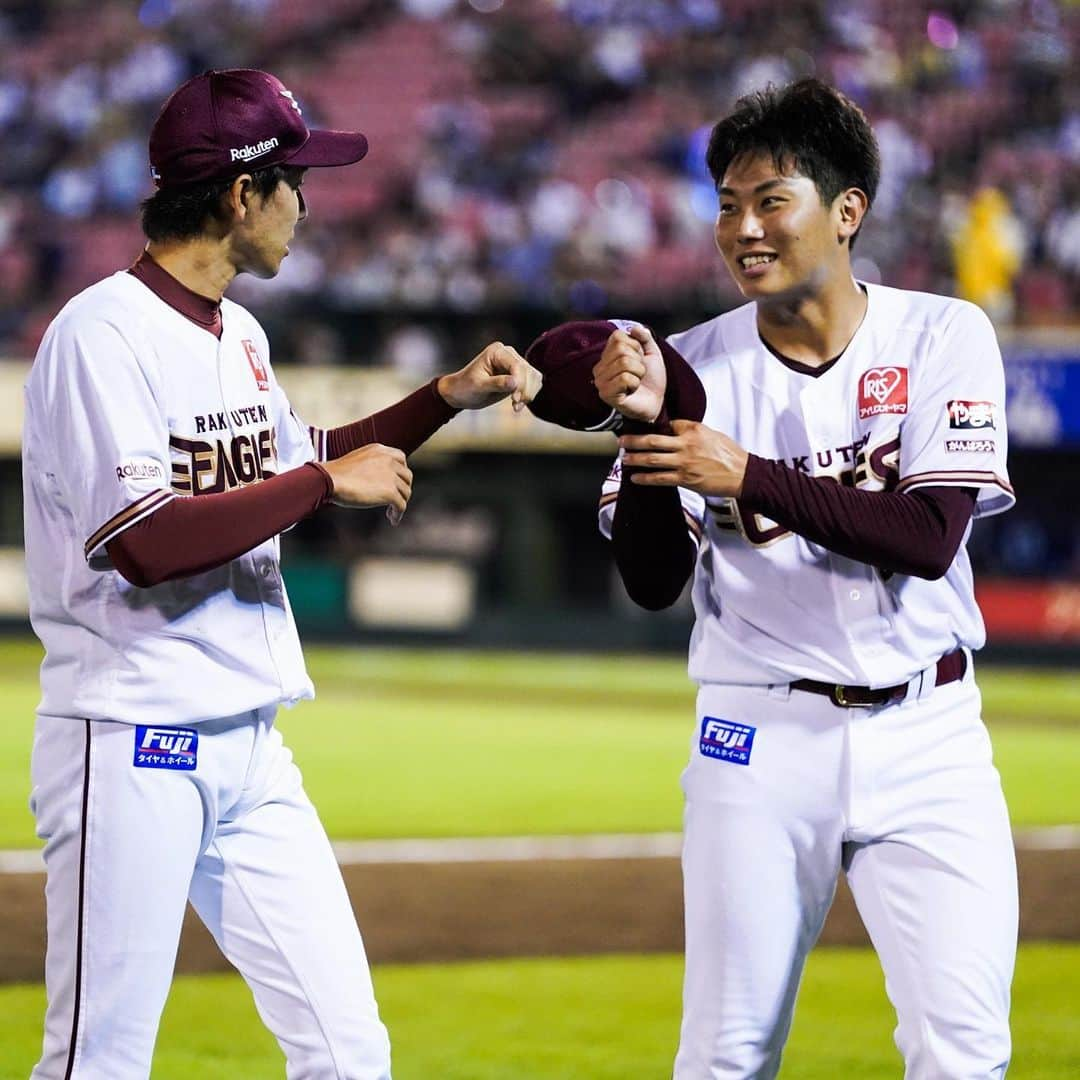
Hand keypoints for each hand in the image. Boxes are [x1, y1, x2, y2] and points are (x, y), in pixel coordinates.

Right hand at [320, 444, 412, 523]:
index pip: (401, 458)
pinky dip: (398, 514)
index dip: (401, 471)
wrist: (328, 480)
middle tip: (395, 498)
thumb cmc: (335, 474)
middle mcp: (388, 460)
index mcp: (380, 450)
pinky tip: (393, 520)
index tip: (396, 481)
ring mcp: (391, 476)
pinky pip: (401, 505)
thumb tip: (375, 479)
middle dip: (403, 488)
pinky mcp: (390, 492)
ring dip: (400, 502)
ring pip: (406, 492)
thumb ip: (370, 465)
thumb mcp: (356, 461)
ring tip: (392, 512)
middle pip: (407, 476)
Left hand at [437, 341, 542, 411]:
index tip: (514, 399)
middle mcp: (509, 355)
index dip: (519, 382)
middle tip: (516, 405)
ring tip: (517, 407)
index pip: (516, 365)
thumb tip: (515, 383)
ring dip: (529, 393)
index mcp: (497, 352)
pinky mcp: (518, 376)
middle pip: (528, 371)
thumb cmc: (465, 388)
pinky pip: (533, 383)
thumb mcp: (479, 386)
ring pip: (534, 377)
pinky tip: (518, 406)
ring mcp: (515, 364)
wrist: (460, 393)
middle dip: (525, 390)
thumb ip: (497, 383)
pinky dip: (530, 395)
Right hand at [592, 324, 665, 422]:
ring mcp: (601, 381)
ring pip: (624, 363)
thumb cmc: (651, 380)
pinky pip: (624, 379)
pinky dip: (635, 384)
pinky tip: (632, 390)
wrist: (656, 402)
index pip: (617, 336)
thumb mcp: (652, 353)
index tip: (638, 360)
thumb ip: (645, 338)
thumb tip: (634, 328)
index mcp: (607, 355)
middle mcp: (600, 367)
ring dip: (638, 373)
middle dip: (638, 361)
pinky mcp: (606, 394)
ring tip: (636, 382)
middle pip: (621, 350)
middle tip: (638, 373)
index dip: (635, 346)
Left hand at [619, 420, 748, 496]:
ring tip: (623, 458)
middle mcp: (686, 444)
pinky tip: (635, 478)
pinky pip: (660, 479)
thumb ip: (692, 431)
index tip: (639, 428)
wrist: (743, 474)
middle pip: (653, 440)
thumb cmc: (729, 454)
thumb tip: (674, 430)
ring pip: (653, 459)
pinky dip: (645, 478)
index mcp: (694, 430)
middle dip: (634, 441)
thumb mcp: (712, 434)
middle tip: (620, 441)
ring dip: (635, 459)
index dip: (653, 426)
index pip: (668, 424)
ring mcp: (684, 462)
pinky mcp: (685, 479)